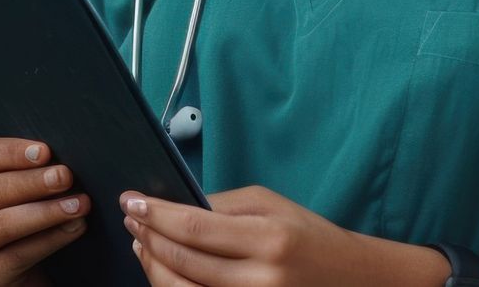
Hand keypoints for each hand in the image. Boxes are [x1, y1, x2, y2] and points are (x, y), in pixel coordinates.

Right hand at [0, 137, 91, 285]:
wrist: (28, 275)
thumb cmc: (30, 225)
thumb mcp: (27, 193)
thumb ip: (34, 171)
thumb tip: (62, 156)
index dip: (11, 152)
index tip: (45, 151)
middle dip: (34, 182)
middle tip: (66, 176)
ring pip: (3, 223)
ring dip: (46, 212)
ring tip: (78, 205)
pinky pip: (17, 255)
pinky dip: (50, 239)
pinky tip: (74, 229)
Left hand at [121, 184, 368, 286]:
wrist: (347, 278)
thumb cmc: (306, 235)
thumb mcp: (269, 204)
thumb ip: (220, 205)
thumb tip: (172, 207)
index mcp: (267, 239)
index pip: (195, 227)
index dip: (156, 215)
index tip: (131, 200)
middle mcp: (260, 279)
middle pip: (183, 262)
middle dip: (148, 236)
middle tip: (131, 217)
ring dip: (152, 265)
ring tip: (142, 241)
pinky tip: (163, 268)